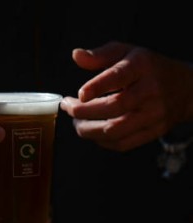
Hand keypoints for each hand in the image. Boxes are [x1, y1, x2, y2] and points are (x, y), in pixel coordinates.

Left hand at [60, 41, 192, 150]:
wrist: (185, 88)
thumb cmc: (147, 68)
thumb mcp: (127, 52)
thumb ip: (101, 55)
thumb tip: (76, 55)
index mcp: (142, 67)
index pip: (119, 77)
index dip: (97, 86)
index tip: (79, 94)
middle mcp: (151, 91)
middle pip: (114, 107)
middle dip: (84, 111)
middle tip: (68, 108)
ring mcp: (154, 114)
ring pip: (116, 130)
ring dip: (88, 130)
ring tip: (76, 122)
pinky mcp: (154, 131)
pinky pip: (122, 143)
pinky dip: (101, 141)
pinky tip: (92, 132)